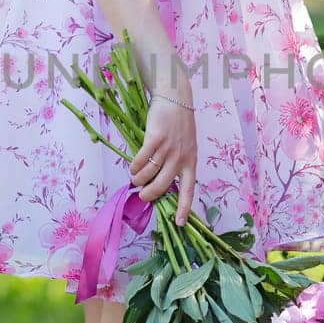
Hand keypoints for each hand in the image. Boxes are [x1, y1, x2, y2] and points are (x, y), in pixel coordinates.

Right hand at [128, 96, 196, 225]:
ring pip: (148, 175)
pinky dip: (133, 167)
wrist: (176, 98)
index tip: (179, 223)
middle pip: (161, 187)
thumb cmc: (179, 125)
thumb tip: (159, 184)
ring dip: (137, 180)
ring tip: (135, 178)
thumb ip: (178, 163)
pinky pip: (140, 161)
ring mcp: (168, 148)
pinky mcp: (155, 139)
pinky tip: (133, 167)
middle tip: (142, 195)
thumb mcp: (186, 146)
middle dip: (148, 195)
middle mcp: (180, 158)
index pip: (188, 190)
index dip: (183, 208)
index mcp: (191, 162)